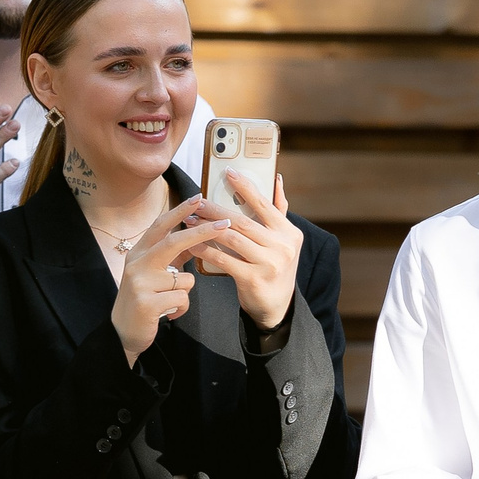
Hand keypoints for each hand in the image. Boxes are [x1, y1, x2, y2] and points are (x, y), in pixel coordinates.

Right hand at [111, 197, 228, 364]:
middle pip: (173, 242)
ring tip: (169, 302)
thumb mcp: (153, 274)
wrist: (122, 333)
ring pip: (184, 278)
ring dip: (185, 292)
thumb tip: (196, 240)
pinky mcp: (147, 303)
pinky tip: (168, 314)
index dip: (180, 211)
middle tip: (225, 223)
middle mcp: (136, 264)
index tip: (199, 198)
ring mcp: (140, 283)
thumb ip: (171, 257)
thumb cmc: (143, 300)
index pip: (160, 226)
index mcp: (138, 253)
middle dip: (201, 232)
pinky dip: (181, 308)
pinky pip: (181, 298)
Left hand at [189, 172, 302, 330]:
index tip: (228, 172)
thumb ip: (279, 210)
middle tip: (197, 201)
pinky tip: (192, 243)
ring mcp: (268, 264)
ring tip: (190, 219)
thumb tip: (277, 179)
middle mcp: (282, 246)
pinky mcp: (253, 279)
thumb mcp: (284, 240)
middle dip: (216, 209)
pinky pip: (224, 260)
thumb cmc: (274, 267)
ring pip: (231, 239)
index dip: (245, 187)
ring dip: (207, 227)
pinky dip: (206, 250)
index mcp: (288, 232)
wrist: (277, 306)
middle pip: (242, 221)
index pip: (264, 204)